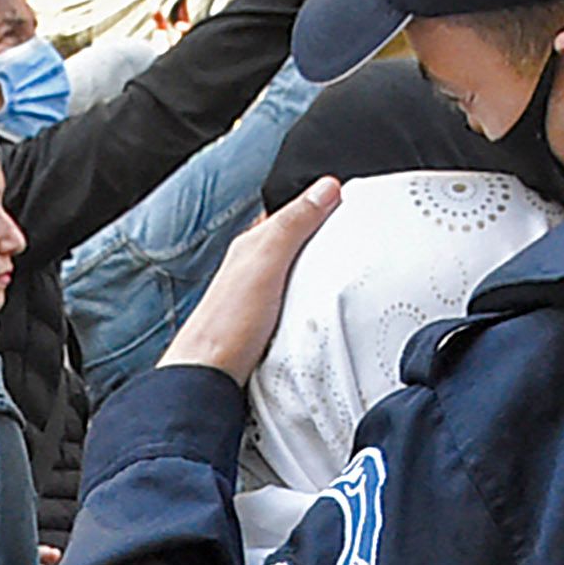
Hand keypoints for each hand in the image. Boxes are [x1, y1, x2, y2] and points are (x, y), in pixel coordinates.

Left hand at [158, 177, 343, 383]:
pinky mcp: (271, 323)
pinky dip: (314, 297)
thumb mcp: (266, 261)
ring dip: (319, 270)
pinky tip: (325, 305)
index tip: (348, 201)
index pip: (291, 211)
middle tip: (353, 233)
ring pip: (298, 272)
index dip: (319, 203)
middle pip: (297, 242)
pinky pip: (299, 300)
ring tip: (345, 267)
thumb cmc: (226, 324)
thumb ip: (292, 224)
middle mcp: (256, 267)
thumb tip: (323, 190)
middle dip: (323, 237)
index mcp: (253, 245)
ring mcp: (263, 296)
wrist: (210, 374)